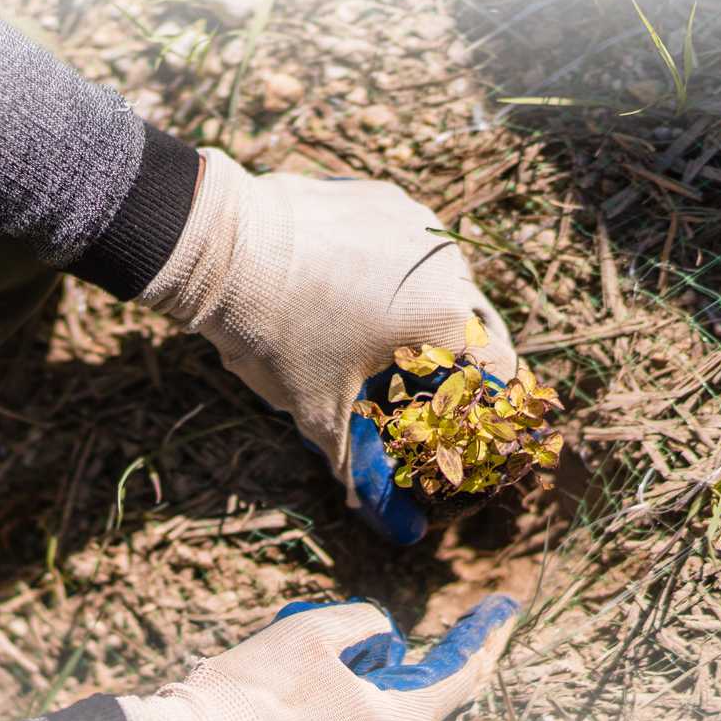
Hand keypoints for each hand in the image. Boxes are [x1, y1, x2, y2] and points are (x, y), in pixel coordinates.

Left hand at [140, 151, 517, 543]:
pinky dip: (390, 269)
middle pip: (471, 323)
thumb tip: (385, 522)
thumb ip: (358, 464)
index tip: (457, 418)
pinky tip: (348, 287)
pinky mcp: (383, 198)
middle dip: (449, 358)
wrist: (223, 249)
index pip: (497, 370)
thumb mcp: (318, 411)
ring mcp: (417, 224)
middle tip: (414, 383)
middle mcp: (448, 264)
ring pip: (438, 278)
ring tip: (372, 334)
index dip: (480, 403)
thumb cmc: (277, 334)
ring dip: (419, 309)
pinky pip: (404, 242)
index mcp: (447, 319)